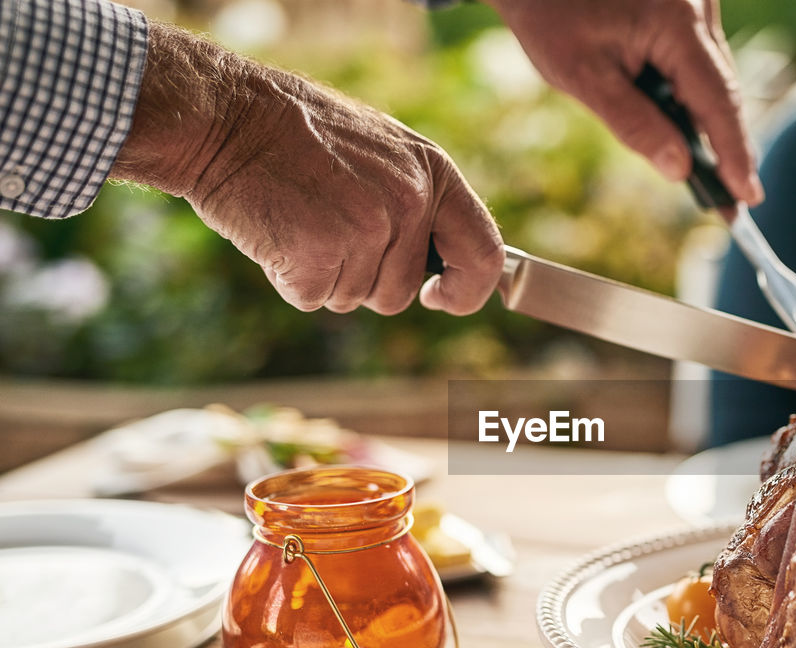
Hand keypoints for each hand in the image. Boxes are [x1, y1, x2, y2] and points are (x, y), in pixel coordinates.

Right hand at [111, 23, 502, 314]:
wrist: (226, 115)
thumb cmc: (299, 134)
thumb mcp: (382, 151)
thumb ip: (419, 202)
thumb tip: (445, 263)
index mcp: (434, 173)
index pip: (485, 255)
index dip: (467, 291)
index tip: (439, 299)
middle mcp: (410, 203)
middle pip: (401, 292)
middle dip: (364, 278)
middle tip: (326, 228)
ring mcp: (367, 230)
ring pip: (355, 298)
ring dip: (326, 276)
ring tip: (302, 220)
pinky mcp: (320, 255)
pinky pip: (313, 298)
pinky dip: (290, 279)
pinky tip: (278, 232)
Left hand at [487, 0, 763, 205]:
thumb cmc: (549, 14)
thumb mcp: (583, 76)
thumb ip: (634, 123)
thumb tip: (679, 170)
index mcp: (677, 23)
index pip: (718, 100)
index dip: (734, 152)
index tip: (747, 196)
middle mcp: (698, 8)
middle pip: (723, 89)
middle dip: (727, 146)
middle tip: (736, 202)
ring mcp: (696, 4)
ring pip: (713, 76)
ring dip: (709, 123)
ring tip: (716, 178)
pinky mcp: (686, 7)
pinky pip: (699, 60)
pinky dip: (693, 96)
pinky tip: (687, 131)